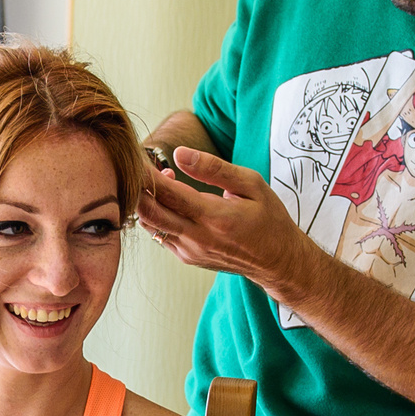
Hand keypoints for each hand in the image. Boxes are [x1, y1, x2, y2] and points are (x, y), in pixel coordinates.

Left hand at [138, 148, 318, 298]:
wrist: (277, 261)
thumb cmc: (268, 219)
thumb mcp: (252, 185)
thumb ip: (215, 169)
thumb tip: (180, 154)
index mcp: (215, 217)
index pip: (168, 193)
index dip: (148, 173)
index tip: (139, 155)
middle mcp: (197, 237)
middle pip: (148, 212)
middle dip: (138, 186)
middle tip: (140, 164)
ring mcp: (189, 251)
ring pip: (150, 224)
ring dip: (146, 200)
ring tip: (163, 179)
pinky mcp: (186, 257)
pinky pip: (160, 234)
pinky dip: (157, 214)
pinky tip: (172, 199)